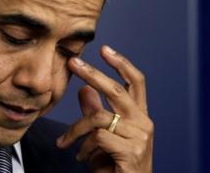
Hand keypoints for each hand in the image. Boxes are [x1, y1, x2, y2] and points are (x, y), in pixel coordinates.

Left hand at [56, 45, 152, 172]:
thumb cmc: (113, 165)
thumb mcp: (100, 136)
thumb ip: (94, 113)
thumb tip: (83, 90)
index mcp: (139, 116)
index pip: (135, 82)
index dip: (121, 63)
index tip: (105, 48)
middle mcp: (144, 122)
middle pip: (117, 90)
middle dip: (92, 74)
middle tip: (73, 63)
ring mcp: (140, 136)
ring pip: (99, 117)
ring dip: (76, 130)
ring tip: (66, 143)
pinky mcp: (131, 150)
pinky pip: (97, 137)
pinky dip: (83, 146)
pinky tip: (81, 157)